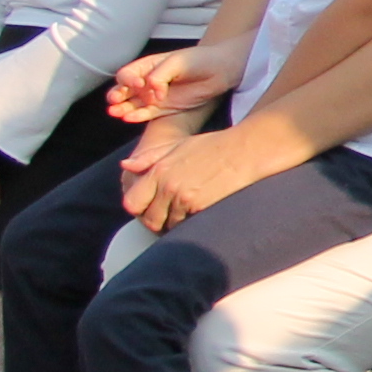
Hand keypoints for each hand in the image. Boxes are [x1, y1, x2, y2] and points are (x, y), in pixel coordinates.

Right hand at [106, 43, 238, 125]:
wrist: (222, 70)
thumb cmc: (199, 60)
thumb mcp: (177, 62)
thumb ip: (160, 75)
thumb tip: (151, 91)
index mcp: (147, 66)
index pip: (127, 74)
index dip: (127, 80)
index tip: (138, 84)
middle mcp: (147, 82)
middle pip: (123, 90)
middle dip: (116, 95)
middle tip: (115, 100)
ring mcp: (155, 96)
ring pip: (131, 104)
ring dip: (121, 108)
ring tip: (115, 112)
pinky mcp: (164, 108)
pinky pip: (147, 114)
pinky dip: (136, 116)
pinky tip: (128, 118)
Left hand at [122, 121, 276, 232]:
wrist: (245, 150)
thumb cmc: (214, 146)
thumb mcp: (178, 145)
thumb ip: (149, 158)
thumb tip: (125, 166)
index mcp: (158, 171)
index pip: (132, 202)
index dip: (138, 209)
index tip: (148, 208)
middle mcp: (167, 186)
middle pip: (149, 220)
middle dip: (156, 222)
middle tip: (167, 218)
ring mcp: (184, 199)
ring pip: (169, 225)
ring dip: (175, 224)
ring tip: (186, 215)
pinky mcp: (201, 208)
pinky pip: (187, 225)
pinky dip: (190, 224)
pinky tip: (199, 215)